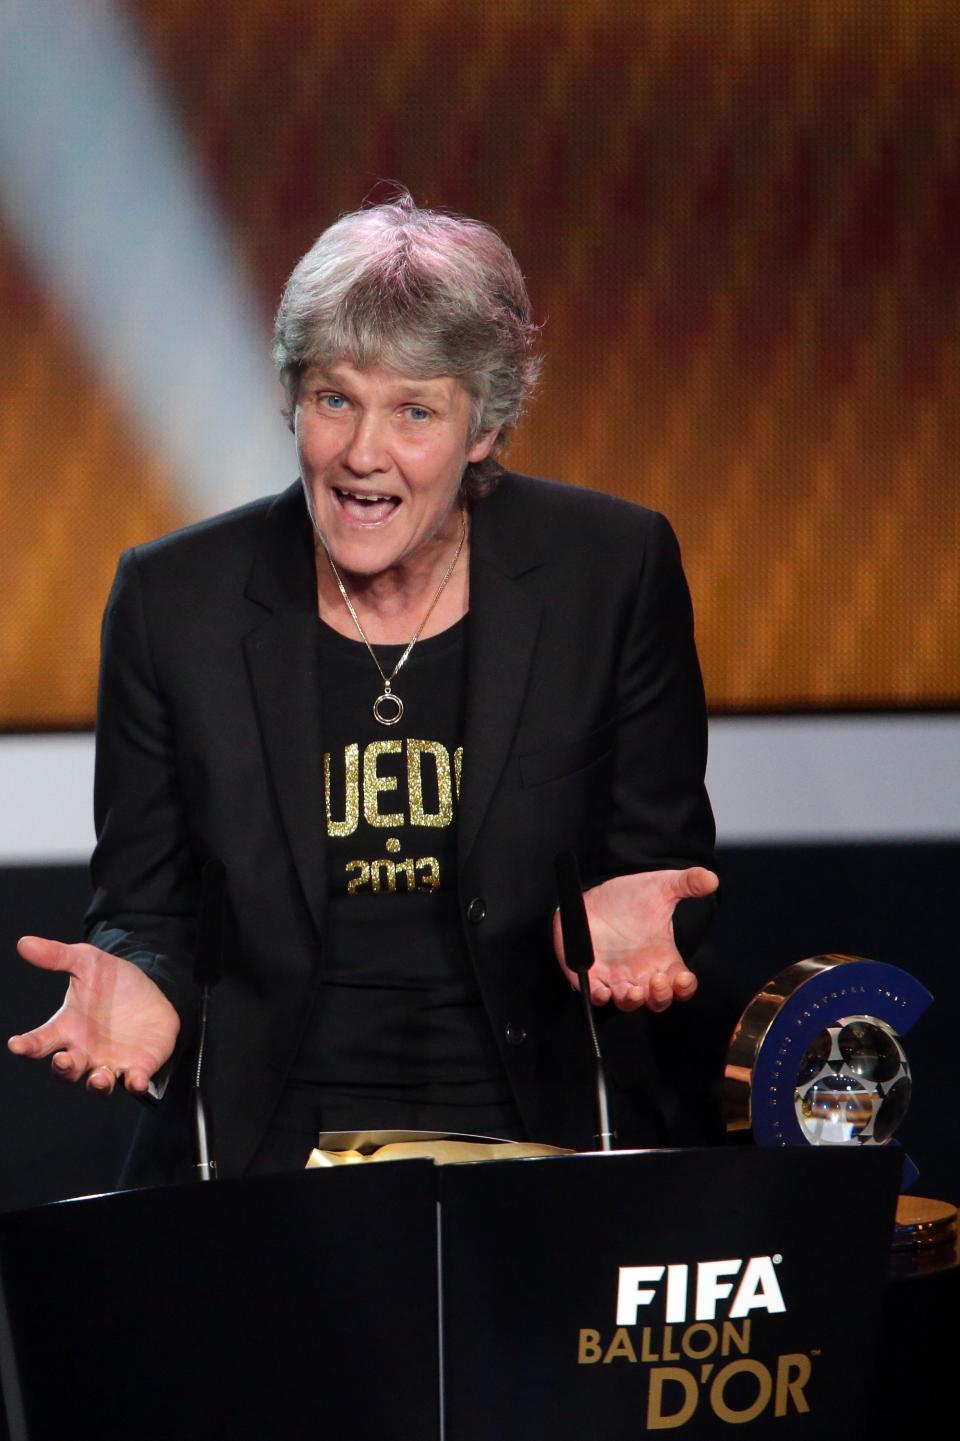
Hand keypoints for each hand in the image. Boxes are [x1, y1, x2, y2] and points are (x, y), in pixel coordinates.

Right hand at [8, 936, 179, 1094]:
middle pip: (66, 1069)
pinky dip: (134, 1084)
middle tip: (62, 1059)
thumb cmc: (112, 982)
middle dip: (63, 1067)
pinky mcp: (138, 1068)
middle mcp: (84, 1052)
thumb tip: (23, 942)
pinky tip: (136, 1080)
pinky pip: (134, 1082)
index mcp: (67, 1029)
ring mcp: (110, 1063)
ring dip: (97, 1083)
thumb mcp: (87, 962)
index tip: (16, 1044)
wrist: (153, 991)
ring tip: (98, 1078)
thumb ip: (58, 956)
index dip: (27, 1045)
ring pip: (97, 1084)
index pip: (40, 1041)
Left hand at [553, 867, 718, 1012]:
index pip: (681, 984)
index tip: (684, 978)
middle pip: (658, 1000)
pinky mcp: (592, 976)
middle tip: (657, 981)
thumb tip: (711, 878)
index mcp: (663, 959)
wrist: (594, 895)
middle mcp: (643, 973)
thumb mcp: (660, 886)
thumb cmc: (629, 896)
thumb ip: (687, 883)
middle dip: (660, 996)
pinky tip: (601, 989)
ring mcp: (617, 978)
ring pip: (629, 1003)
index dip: (685, 987)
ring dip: (632, 1001)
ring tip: (633, 991)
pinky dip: (599, 996)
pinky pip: (596, 995)